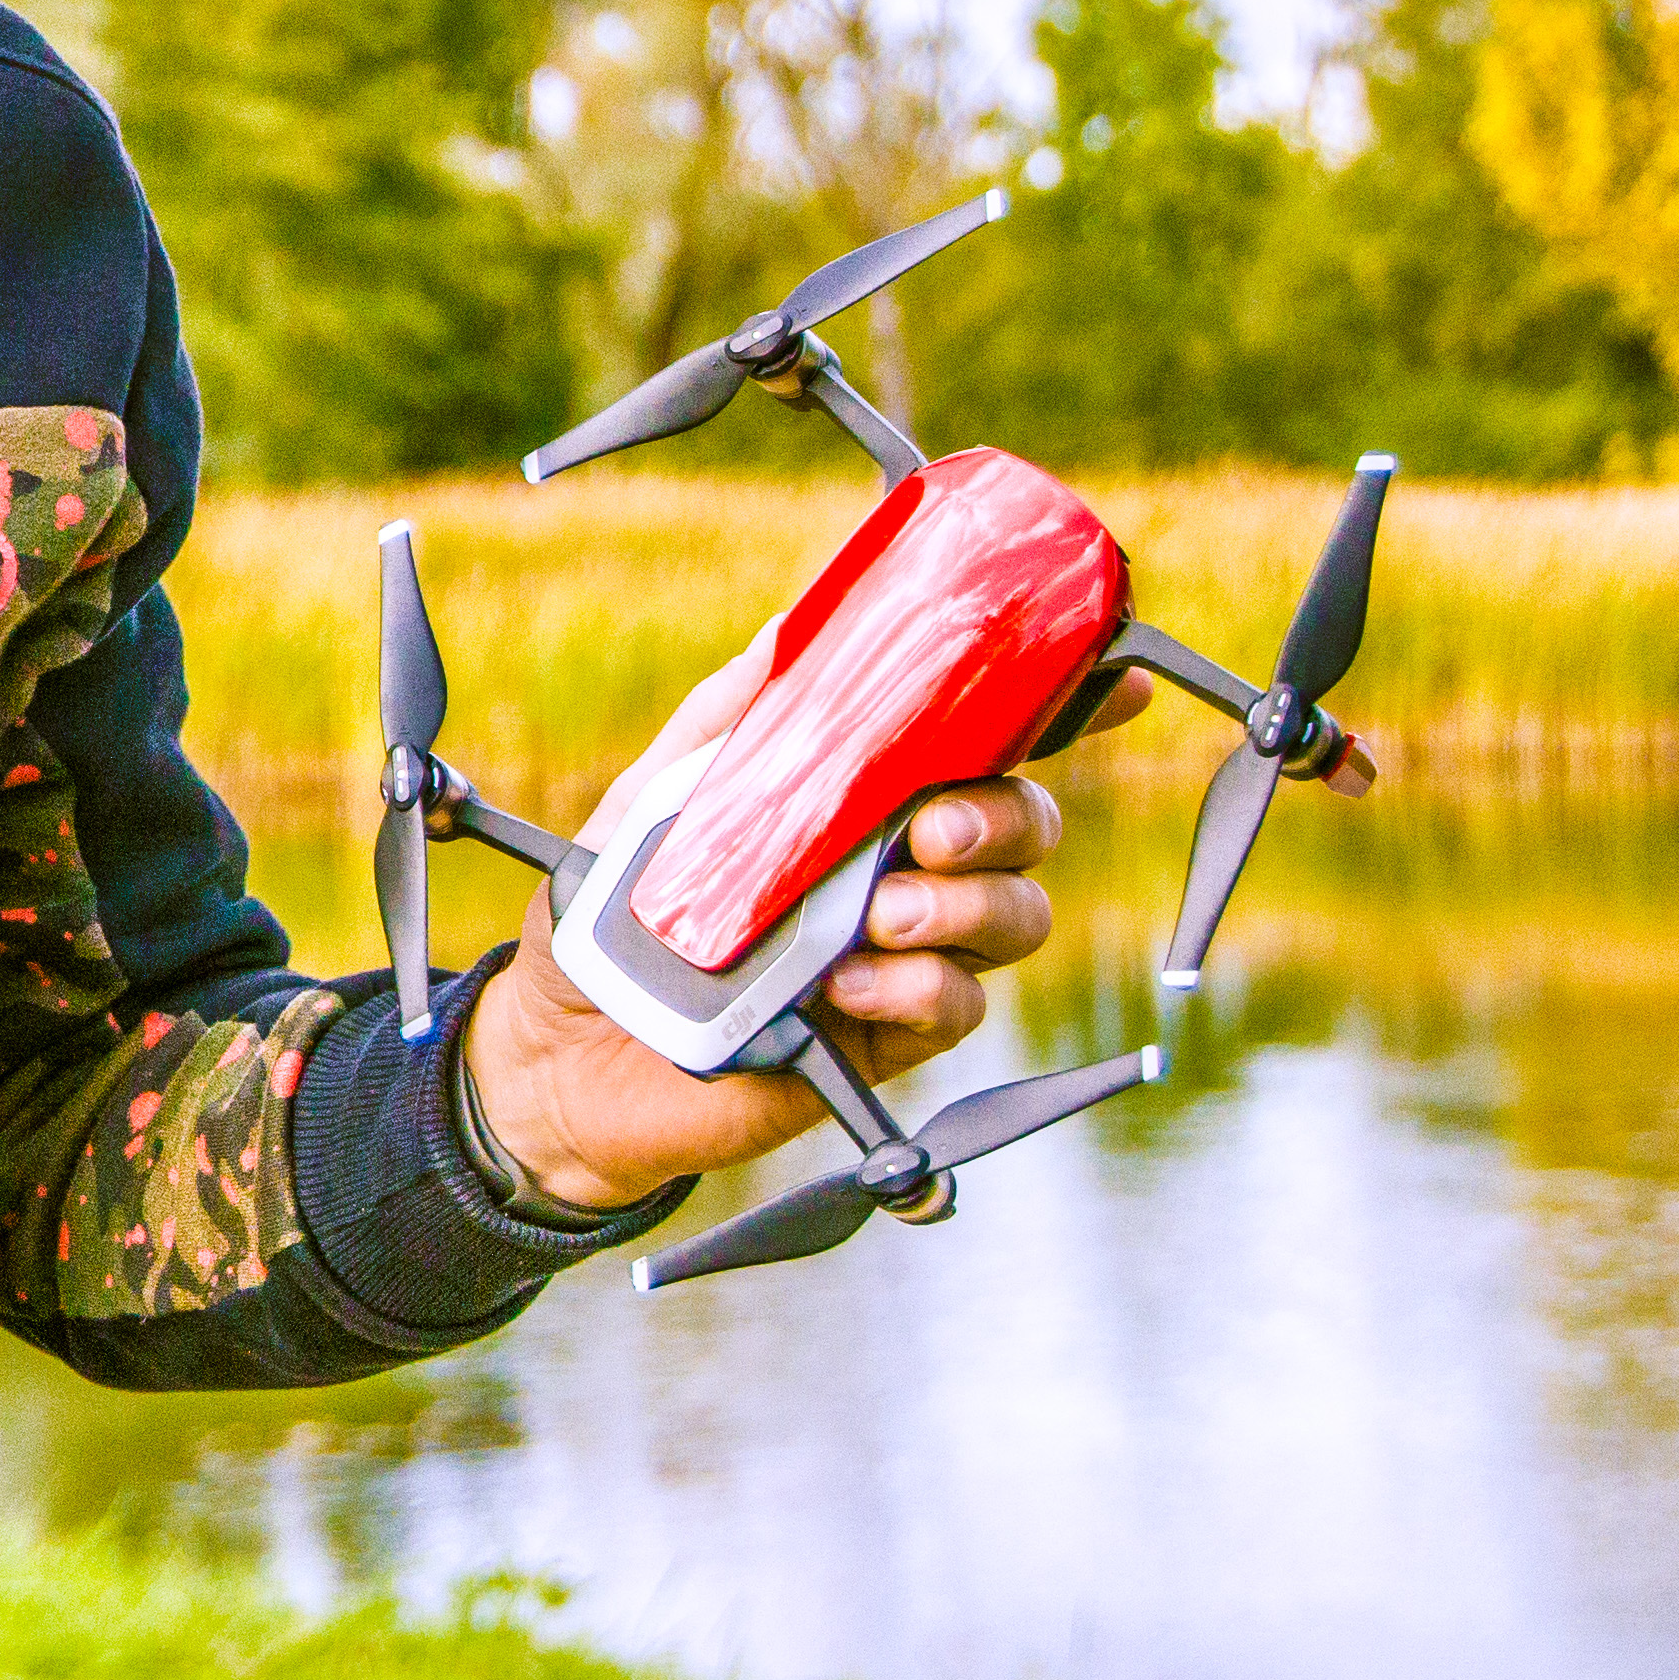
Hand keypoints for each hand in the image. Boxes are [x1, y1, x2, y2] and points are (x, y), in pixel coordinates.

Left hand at [454, 675, 1131, 1213]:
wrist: (563, 1049)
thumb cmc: (611, 915)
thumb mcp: (655, 799)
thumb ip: (731, 721)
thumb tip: (790, 630)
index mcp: (862, 796)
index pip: (981, 744)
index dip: (1065, 709)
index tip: (1115, 679)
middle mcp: (903, 866)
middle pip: (1024, 824)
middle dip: (1006, 817)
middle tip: (932, 831)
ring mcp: (903, 951)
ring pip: (1014, 915)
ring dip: (968, 905)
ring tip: (883, 913)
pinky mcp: (888, 1033)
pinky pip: (958, 1005)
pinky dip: (922, 986)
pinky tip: (851, 984)